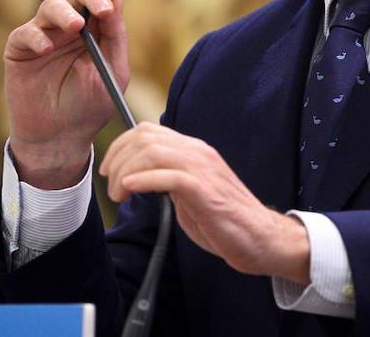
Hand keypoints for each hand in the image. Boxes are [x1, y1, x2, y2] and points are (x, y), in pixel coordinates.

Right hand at [3, 0, 132, 188]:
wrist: (61, 137)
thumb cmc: (90, 105)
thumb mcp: (112, 71)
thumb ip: (115, 36)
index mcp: (96, 25)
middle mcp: (70, 24)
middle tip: (102, 7)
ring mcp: (44, 34)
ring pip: (51, 5)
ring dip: (65, 12)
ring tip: (76, 27)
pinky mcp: (20, 49)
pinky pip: (25, 33)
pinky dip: (37, 36)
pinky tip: (46, 49)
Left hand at [99, 123, 310, 283]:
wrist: (260, 238)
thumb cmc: (224, 219)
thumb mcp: (190, 192)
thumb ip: (169, 179)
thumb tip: (139, 178)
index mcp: (194, 150)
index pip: (149, 131)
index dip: (121, 145)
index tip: (109, 169)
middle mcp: (198, 153)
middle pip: (146, 137)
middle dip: (118, 158)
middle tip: (111, 184)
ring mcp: (204, 169)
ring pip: (153, 152)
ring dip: (126, 172)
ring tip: (119, 195)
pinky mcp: (206, 191)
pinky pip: (169, 176)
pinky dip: (144, 180)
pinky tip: (131, 191)